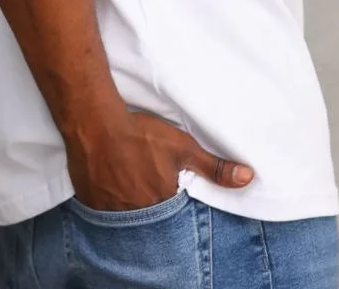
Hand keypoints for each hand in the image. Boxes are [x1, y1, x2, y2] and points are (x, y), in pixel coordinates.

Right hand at [65, 107, 254, 211]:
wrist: (96, 124)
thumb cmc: (141, 134)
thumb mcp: (183, 148)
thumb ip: (214, 168)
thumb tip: (247, 178)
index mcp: (161, 202)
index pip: (172, 212)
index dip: (169, 196)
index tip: (164, 183)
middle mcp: (137, 213)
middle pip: (149, 214)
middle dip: (149, 200)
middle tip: (144, 179)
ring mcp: (111, 210)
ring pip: (125, 213)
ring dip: (129, 201)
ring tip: (129, 178)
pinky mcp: (91, 202)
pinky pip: (103, 209)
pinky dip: (108, 199)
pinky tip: (111, 181)